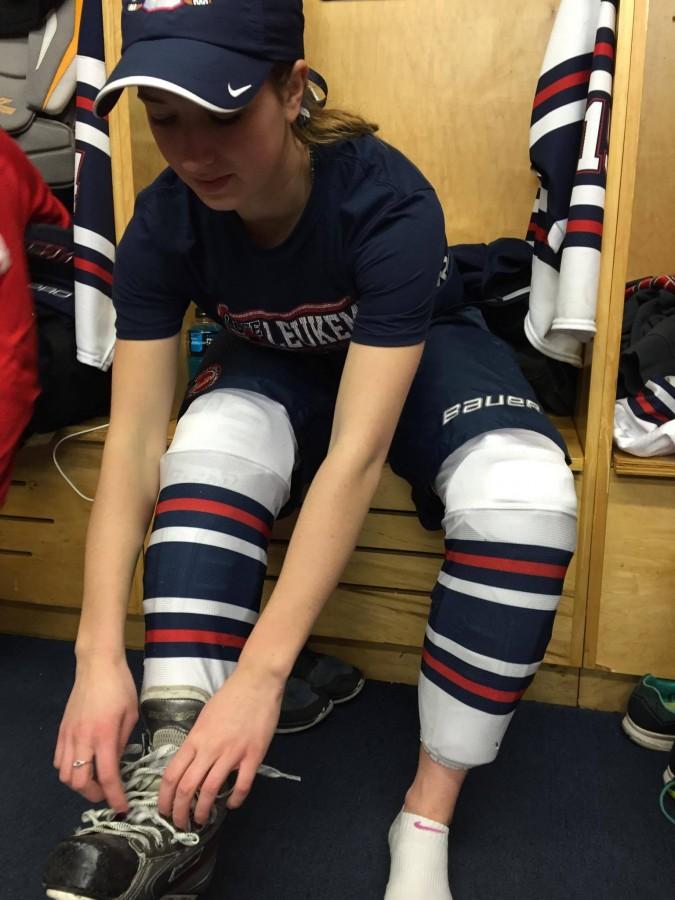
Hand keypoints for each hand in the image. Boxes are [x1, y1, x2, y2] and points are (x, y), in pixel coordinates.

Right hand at [54, 655, 138, 813]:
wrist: (97, 665)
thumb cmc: (120, 687)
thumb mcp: (131, 715)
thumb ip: (123, 742)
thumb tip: (118, 762)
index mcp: (104, 736)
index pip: (107, 776)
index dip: (114, 796)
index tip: (122, 807)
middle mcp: (83, 739)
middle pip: (79, 782)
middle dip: (94, 794)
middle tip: (108, 792)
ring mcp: (69, 736)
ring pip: (65, 775)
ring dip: (79, 784)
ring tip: (95, 780)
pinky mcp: (61, 731)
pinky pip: (59, 761)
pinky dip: (68, 770)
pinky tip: (82, 765)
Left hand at [157, 663, 283, 830]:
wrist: (257, 682)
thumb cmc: (230, 697)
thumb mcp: (204, 717)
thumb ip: (197, 741)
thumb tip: (189, 762)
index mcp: (195, 738)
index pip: (172, 774)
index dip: (164, 798)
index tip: (163, 811)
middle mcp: (210, 748)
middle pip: (187, 787)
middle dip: (180, 812)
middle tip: (180, 824)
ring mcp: (233, 752)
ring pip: (210, 790)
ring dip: (203, 810)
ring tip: (202, 820)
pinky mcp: (253, 755)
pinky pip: (243, 784)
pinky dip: (235, 799)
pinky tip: (231, 804)